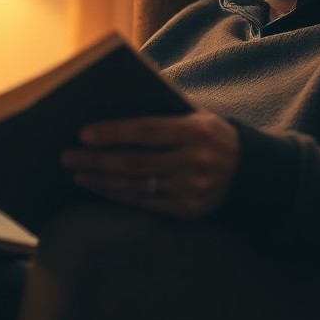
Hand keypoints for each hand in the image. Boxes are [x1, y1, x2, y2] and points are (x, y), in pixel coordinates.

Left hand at [60, 110, 239, 217]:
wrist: (253, 172)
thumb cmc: (212, 135)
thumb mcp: (198, 116)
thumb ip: (163, 112)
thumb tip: (112, 109)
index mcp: (197, 131)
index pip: (146, 131)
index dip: (112, 133)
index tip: (83, 134)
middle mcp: (196, 161)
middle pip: (134, 162)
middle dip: (96, 160)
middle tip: (66, 156)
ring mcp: (193, 190)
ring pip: (136, 186)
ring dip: (101, 180)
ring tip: (77, 172)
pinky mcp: (189, 211)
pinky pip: (145, 204)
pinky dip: (118, 195)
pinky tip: (99, 187)